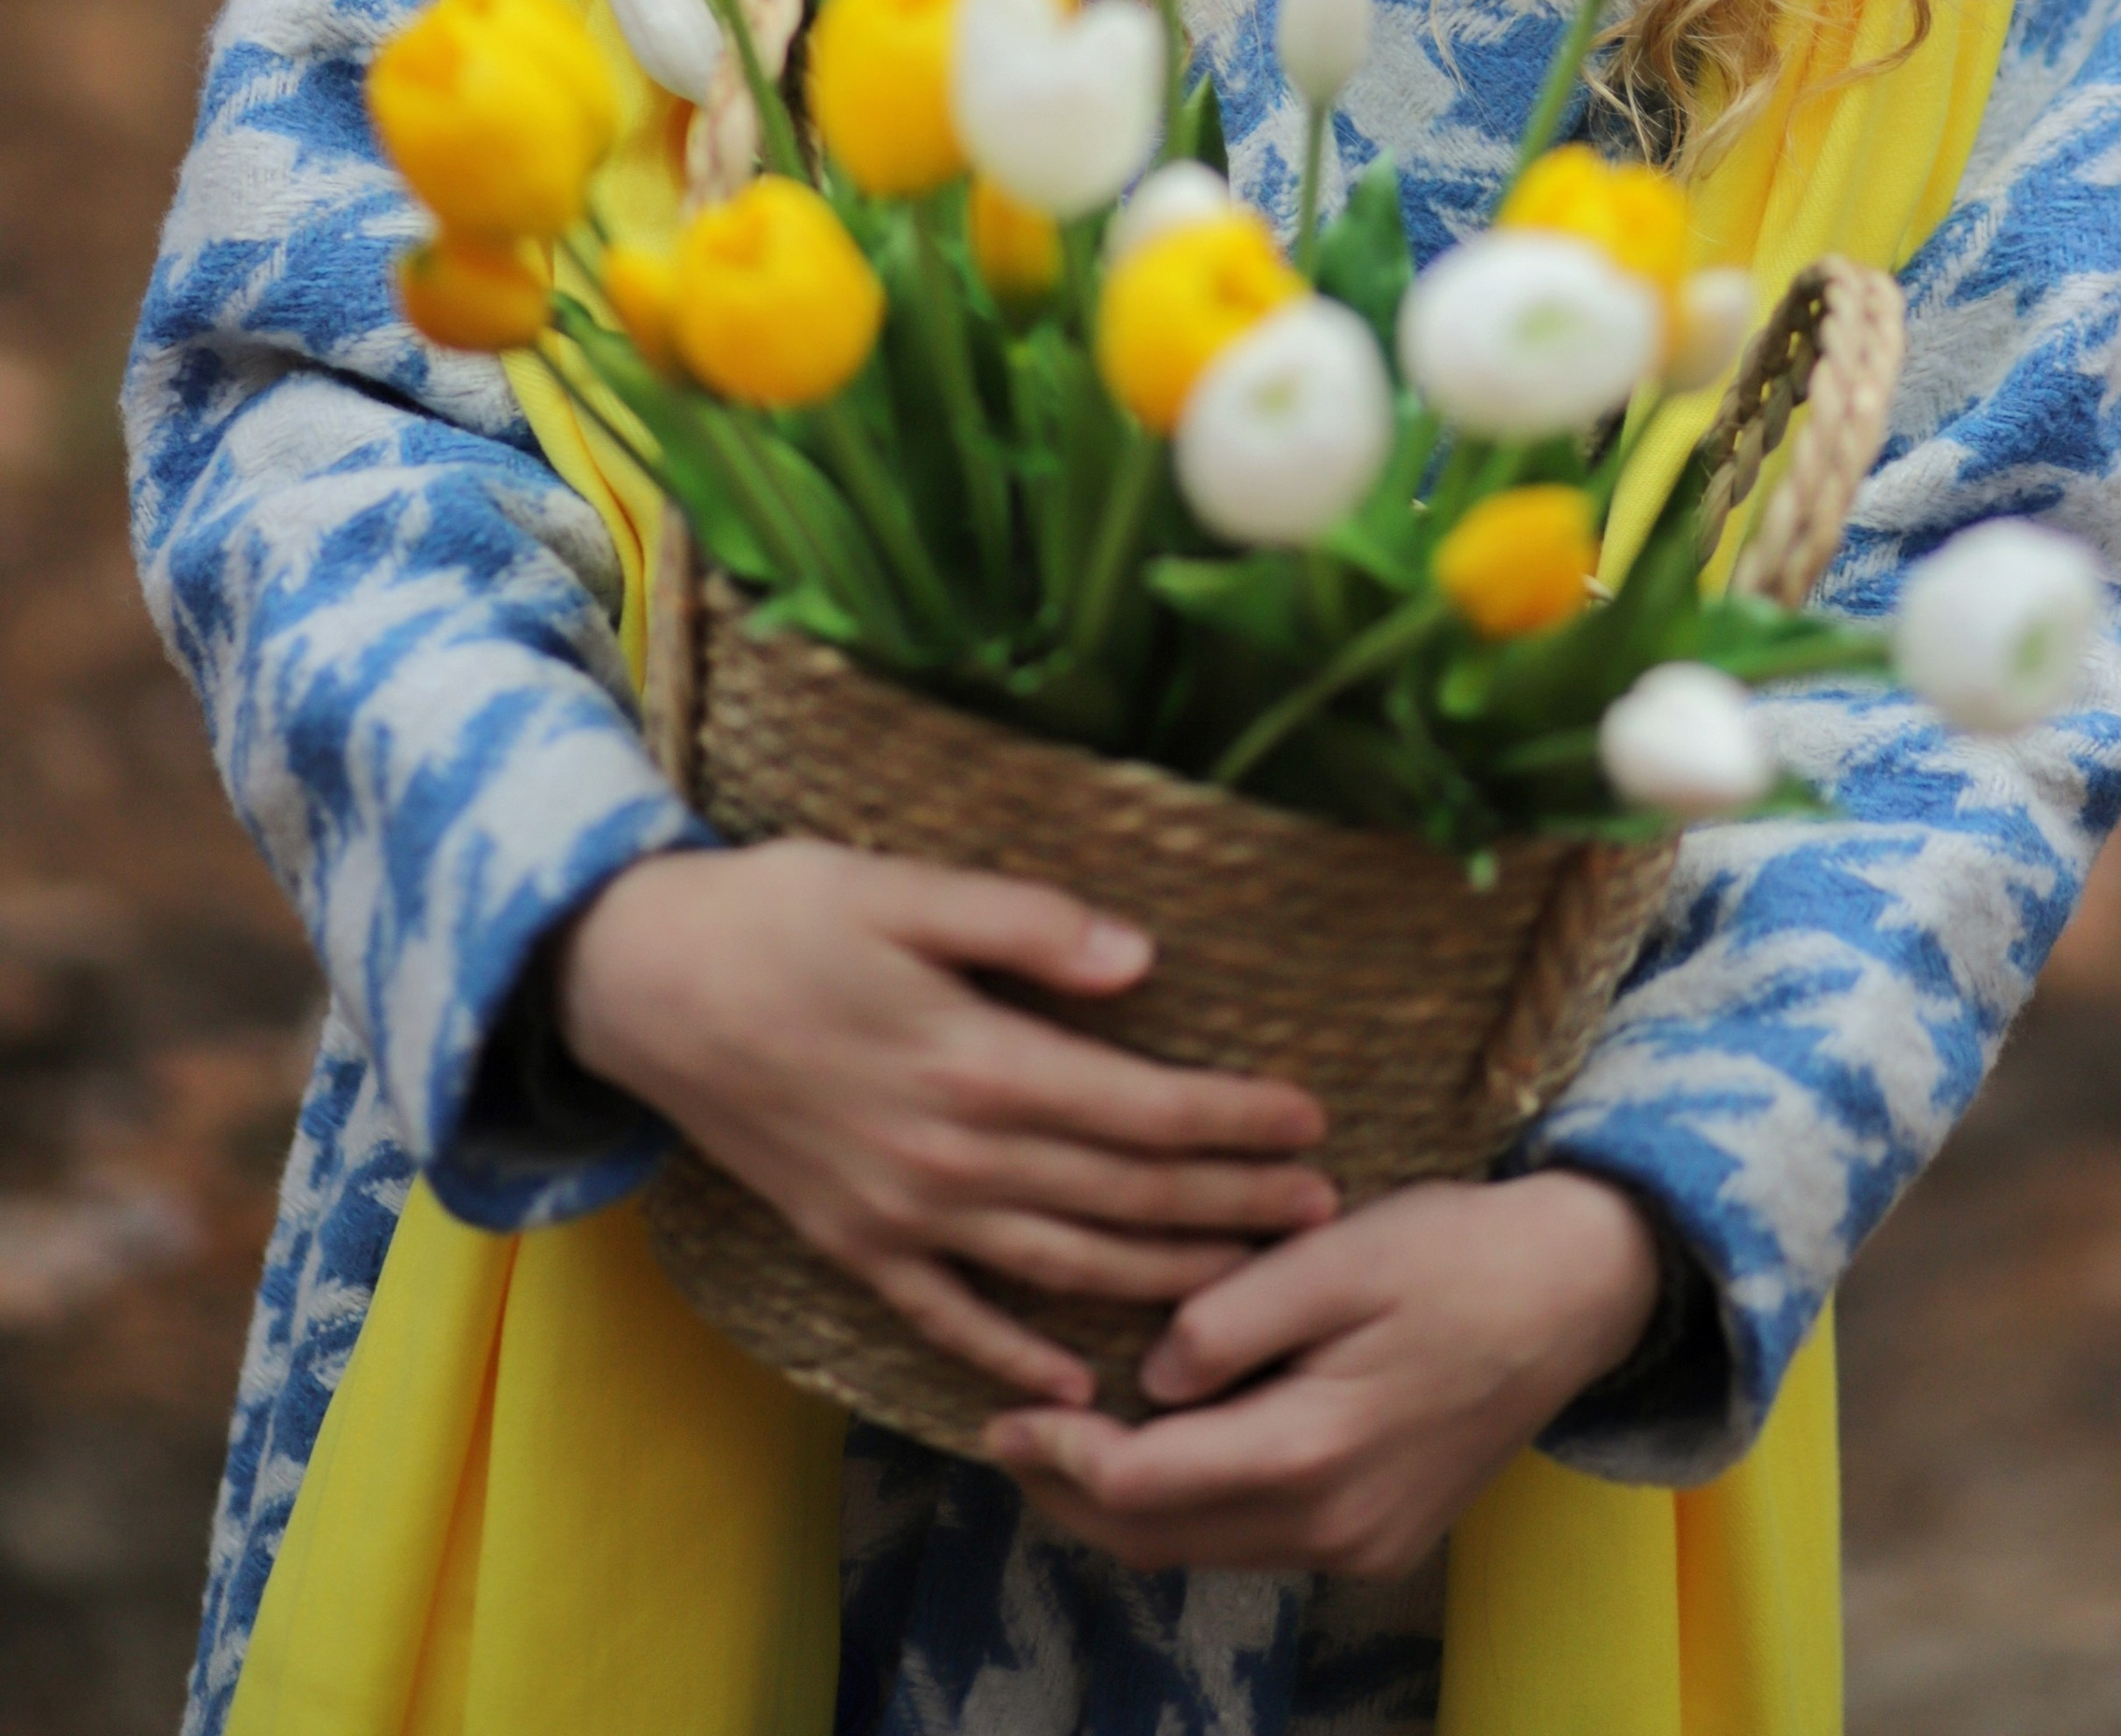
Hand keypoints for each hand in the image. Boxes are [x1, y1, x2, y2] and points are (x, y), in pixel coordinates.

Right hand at [555, 840, 1336, 1404]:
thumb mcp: (899, 886)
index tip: (1310, 1122)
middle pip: (1118, 1195)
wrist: (638, 983)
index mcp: (971, 1061)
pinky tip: (1076, 1393)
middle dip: (1228, 1207)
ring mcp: (896, 1217)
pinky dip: (1016, 1359)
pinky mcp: (851, 1246)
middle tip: (1322, 1214)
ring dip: (1160, 1277)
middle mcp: (945, 1158)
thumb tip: (1143, 959)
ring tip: (1250, 1287)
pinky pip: (949, 1320)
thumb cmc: (777, 912)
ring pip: (1058, 1266)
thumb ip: (1025, 925)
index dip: (1231, 1120)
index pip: (1137, 1108)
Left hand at [984, 1171, 1659, 1576]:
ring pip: (1205, 1551)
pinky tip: (1164, 1447)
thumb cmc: (1456, 1250)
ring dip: (1127, 1508)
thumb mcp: (1339, 1251)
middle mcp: (1336, 1523)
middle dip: (1070, 1495)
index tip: (1000, 1408)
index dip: (1059, 1454)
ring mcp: (1363, 1543)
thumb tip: (1149, 1378)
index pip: (1144, 1485)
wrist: (1577, 1290)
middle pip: (1162, 1541)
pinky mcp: (1382, 1537)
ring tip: (1065, 1440)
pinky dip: (1191, 1507)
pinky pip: (1256, 1540)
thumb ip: (1234, 1317)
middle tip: (1007, 1434)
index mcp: (1316, 1450)